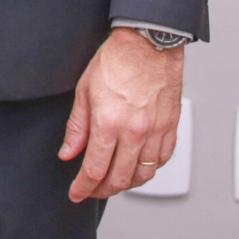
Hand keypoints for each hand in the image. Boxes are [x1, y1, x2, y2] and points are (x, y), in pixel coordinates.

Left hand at [60, 27, 184, 200]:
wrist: (148, 44)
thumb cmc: (115, 61)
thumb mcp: (84, 91)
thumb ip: (76, 127)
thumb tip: (68, 152)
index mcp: (108, 123)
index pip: (94, 169)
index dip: (84, 187)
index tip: (77, 194)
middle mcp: (134, 132)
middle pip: (120, 179)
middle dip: (103, 190)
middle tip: (92, 190)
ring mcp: (156, 132)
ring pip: (143, 174)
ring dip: (127, 184)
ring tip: (113, 181)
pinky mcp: (171, 128)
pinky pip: (162, 160)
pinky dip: (149, 169)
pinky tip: (137, 166)